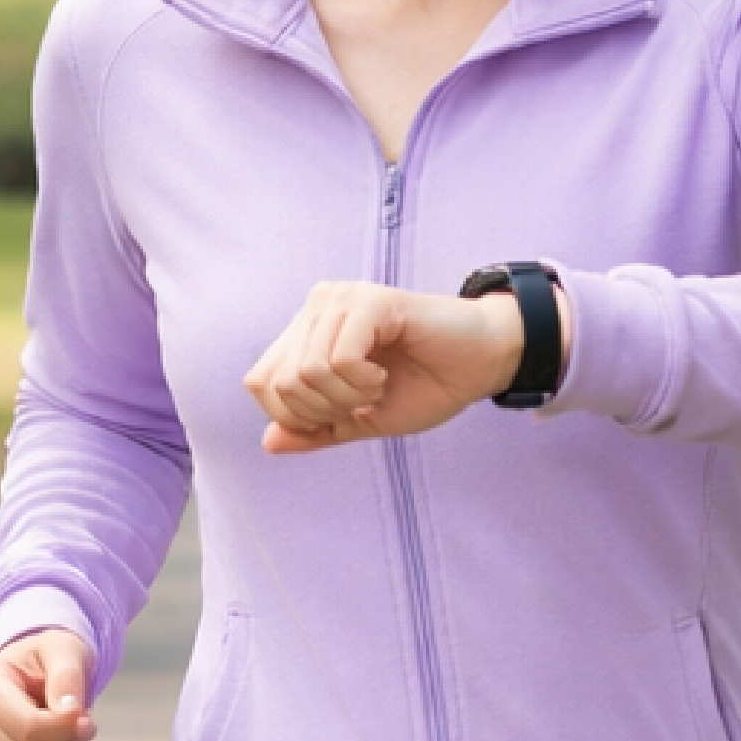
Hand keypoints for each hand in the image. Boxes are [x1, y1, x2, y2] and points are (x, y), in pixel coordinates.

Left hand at [243, 281, 525, 454]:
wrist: (480, 366)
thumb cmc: (424, 387)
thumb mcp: (361, 421)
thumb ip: (315, 430)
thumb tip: (268, 442)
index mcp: (307, 330)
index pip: (260, 382)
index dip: (297, 416)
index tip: (345, 413)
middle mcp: (317, 306)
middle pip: (279, 382)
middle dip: (324, 410)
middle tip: (365, 401)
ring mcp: (342, 298)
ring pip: (307, 372)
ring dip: (348, 397)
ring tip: (378, 386)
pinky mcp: (371, 301)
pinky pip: (339, 358)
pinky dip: (362, 382)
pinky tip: (384, 375)